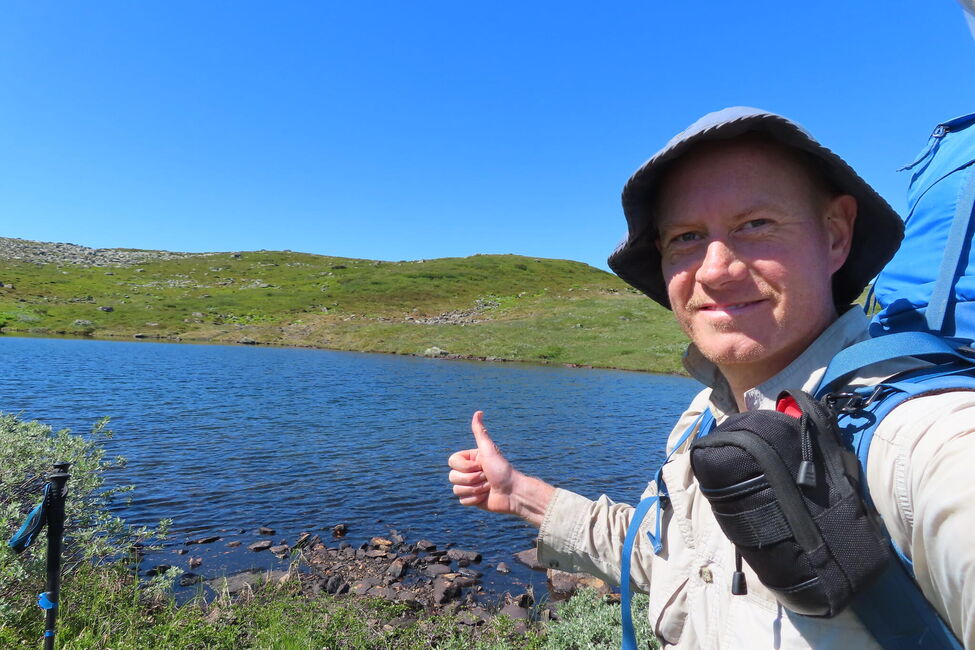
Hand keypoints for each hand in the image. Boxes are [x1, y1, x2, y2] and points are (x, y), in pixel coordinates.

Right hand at [447, 411, 554, 525]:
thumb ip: (480, 432)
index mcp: (469, 459)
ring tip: (488, 488)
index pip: (452, 462)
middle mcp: (467, 471)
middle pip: (452, 477)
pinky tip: (485, 497)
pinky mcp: (471, 499)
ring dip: (475, 490)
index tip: (481, 465)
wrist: (512, 492)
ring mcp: (468, 486)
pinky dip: (475, 500)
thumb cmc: (502, 469)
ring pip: (456, 490)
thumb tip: (478, 412)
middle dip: (472, 479)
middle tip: (487, 477)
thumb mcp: (489, 449)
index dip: (466, 466)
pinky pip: (462, 501)